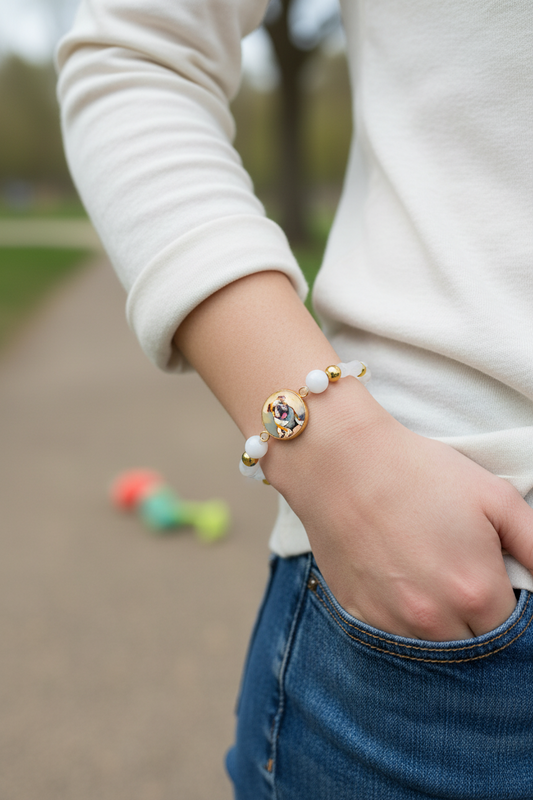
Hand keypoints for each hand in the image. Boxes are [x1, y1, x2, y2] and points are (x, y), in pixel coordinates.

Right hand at [264, 380, 532, 640]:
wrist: (342, 462)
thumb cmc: (420, 473)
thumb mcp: (495, 497)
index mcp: (476, 593)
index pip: (511, 634)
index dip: (504, 606)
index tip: (490, 582)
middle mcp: (435, 620)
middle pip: (473, 648)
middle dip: (475, 621)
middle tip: (459, 578)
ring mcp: (392, 623)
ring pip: (432, 650)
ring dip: (440, 628)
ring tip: (429, 581)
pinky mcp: (359, 616)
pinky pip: (391, 641)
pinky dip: (402, 623)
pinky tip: (400, 586)